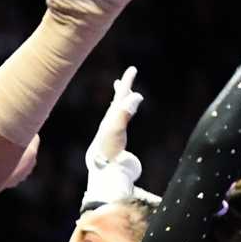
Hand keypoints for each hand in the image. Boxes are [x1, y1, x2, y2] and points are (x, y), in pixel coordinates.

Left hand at [81, 65, 149, 206]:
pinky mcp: (119, 143)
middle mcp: (112, 123)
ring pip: (120, 113)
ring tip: (126, 96)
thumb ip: (124, 111)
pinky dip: (126, 116)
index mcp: (111, 118)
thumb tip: (136, 95)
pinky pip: (123, 124)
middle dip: (123, 89)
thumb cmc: (108, 150)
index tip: (132, 69)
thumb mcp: (116, 128)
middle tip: (127, 77)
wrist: (104, 172)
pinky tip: (126, 118)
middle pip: (118, 102)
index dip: (127, 83)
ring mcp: (115, 133)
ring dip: (123, 102)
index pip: (121, 96)